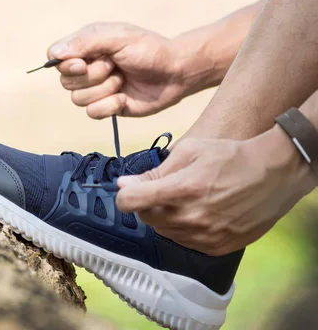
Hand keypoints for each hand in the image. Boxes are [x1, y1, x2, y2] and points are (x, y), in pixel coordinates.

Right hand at [47, 22, 201, 117]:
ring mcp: (96, 89)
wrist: (175, 73)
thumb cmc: (149, 49)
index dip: (66, 64)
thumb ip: (86, 42)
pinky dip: (109, 105)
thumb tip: (54, 53)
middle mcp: (87, 68)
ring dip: (104, 90)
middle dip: (93, 76)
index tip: (83, 63)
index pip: (56, 58)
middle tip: (115, 66)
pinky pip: (92, 113)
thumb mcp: (118, 37)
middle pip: (66, 81)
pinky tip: (124, 98)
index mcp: (86, 47)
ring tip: (123, 80)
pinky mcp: (106, 107)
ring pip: (78, 99)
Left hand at [115, 126, 315, 255]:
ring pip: (165, 231)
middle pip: (146, 219)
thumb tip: (124, 184)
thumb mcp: (190, 151)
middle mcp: (192, 217)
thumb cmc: (230, 156)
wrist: (274, 174)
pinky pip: (185, 242)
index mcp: (182, 189)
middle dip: (145, 204)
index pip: (132, 202)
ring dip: (164, 217)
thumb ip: (155, 171)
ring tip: (182, 200)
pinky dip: (183, 229)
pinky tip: (196, 213)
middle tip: (159, 191)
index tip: (126, 191)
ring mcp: (206, 235)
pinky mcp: (218, 247)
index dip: (123, 196)